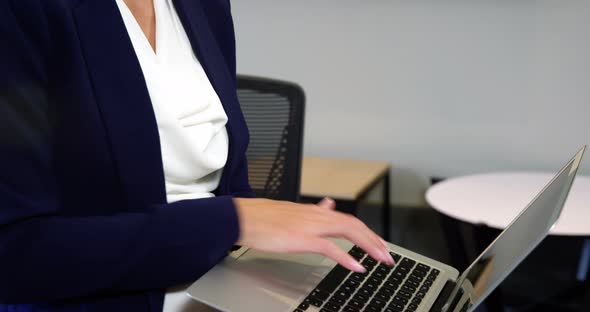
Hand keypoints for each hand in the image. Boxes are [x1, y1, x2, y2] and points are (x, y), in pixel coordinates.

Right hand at [233, 197, 393, 271]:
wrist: (243, 217)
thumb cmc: (263, 218)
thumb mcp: (294, 211)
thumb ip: (314, 211)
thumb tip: (328, 205)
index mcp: (315, 212)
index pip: (348, 220)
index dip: (367, 232)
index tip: (379, 243)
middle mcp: (317, 216)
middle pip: (355, 225)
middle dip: (375, 240)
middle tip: (388, 255)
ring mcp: (311, 226)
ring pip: (349, 232)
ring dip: (369, 246)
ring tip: (382, 258)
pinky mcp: (302, 238)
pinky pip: (330, 248)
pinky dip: (346, 257)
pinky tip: (357, 266)